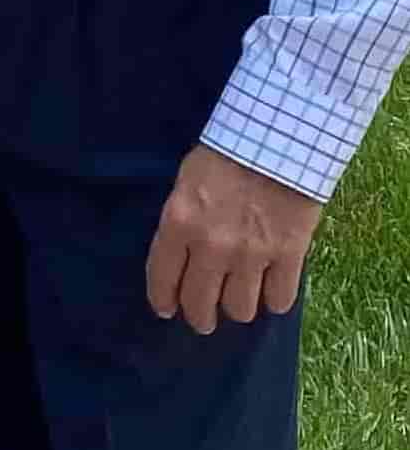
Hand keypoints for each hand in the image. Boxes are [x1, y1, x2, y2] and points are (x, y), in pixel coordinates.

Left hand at [146, 143, 321, 334]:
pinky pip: (279, 301)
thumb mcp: (188, 180)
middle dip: (200, 315)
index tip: (168, 308)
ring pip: (240, 311)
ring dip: (238, 305)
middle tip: (205, 313)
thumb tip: (181, 257)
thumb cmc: (228, 149)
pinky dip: (275, 298)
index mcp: (180, 222)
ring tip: (240, 293)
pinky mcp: (288, 255)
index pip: (162, 280)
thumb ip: (183, 221)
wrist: (279, 134)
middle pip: (200, 305)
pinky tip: (272, 285)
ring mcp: (251, 254)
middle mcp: (211, 246)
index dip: (163, 300)